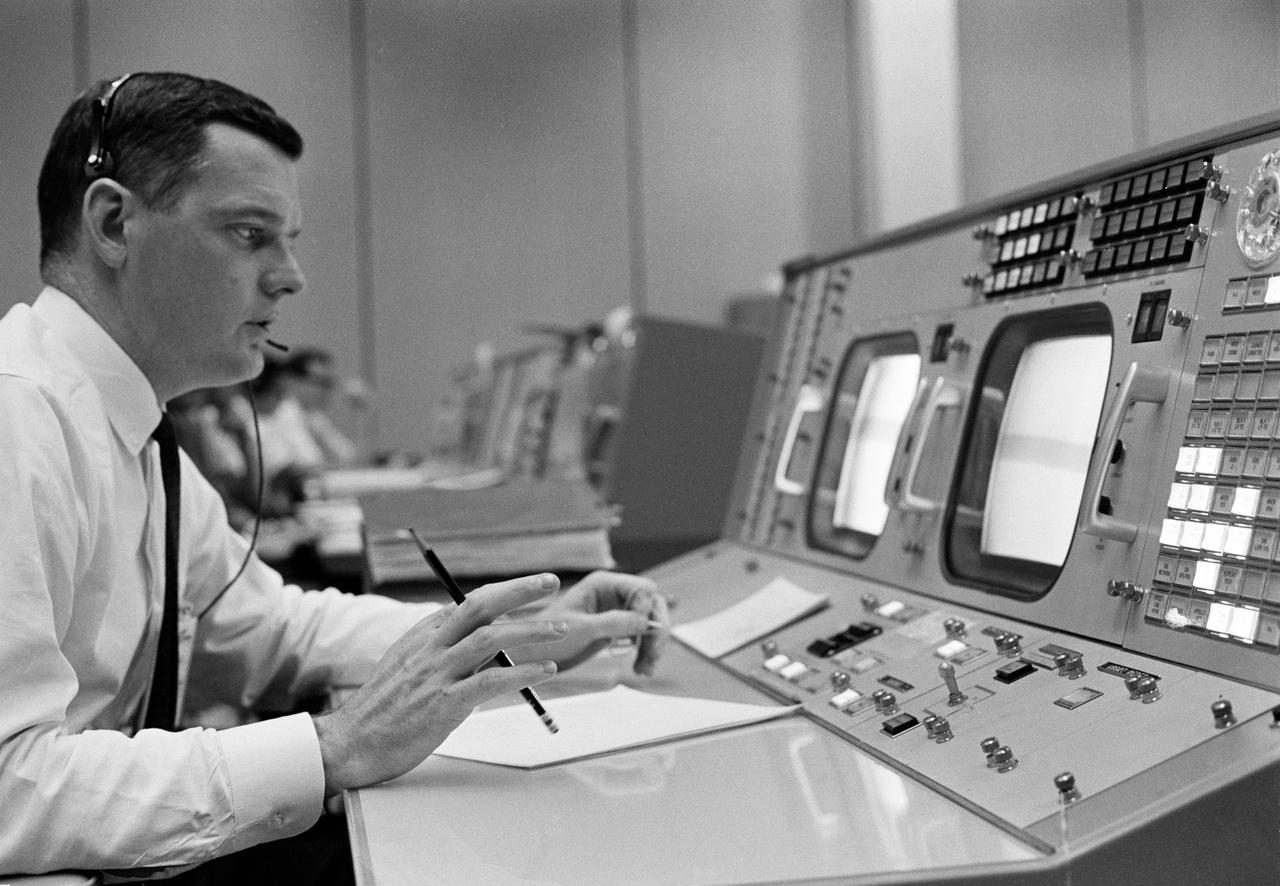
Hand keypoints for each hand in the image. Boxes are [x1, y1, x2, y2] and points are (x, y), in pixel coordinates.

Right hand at [312, 572, 565, 794]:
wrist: (348, 744)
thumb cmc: (383, 710)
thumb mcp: (408, 667)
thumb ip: (442, 653)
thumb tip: (486, 646)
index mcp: (421, 635)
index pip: (467, 602)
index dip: (504, 591)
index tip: (532, 586)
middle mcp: (429, 647)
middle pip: (479, 605)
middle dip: (518, 590)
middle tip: (551, 582)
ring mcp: (436, 674)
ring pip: (490, 638)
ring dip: (530, 630)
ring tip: (560, 628)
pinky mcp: (443, 704)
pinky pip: (490, 681)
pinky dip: (522, 672)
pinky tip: (544, 670)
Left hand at [512, 571, 669, 675]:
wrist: (532, 657)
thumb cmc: (548, 638)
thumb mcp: (581, 630)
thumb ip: (613, 622)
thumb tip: (645, 620)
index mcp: (603, 584)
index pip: (642, 588)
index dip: (647, 609)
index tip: (641, 632)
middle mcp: (613, 594)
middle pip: (653, 605)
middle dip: (656, 630)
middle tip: (652, 656)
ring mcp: (616, 611)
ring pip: (650, 622)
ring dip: (653, 645)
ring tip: (645, 670)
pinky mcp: (617, 628)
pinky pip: (642, 637)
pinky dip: (645, 652)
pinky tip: (641, 669)